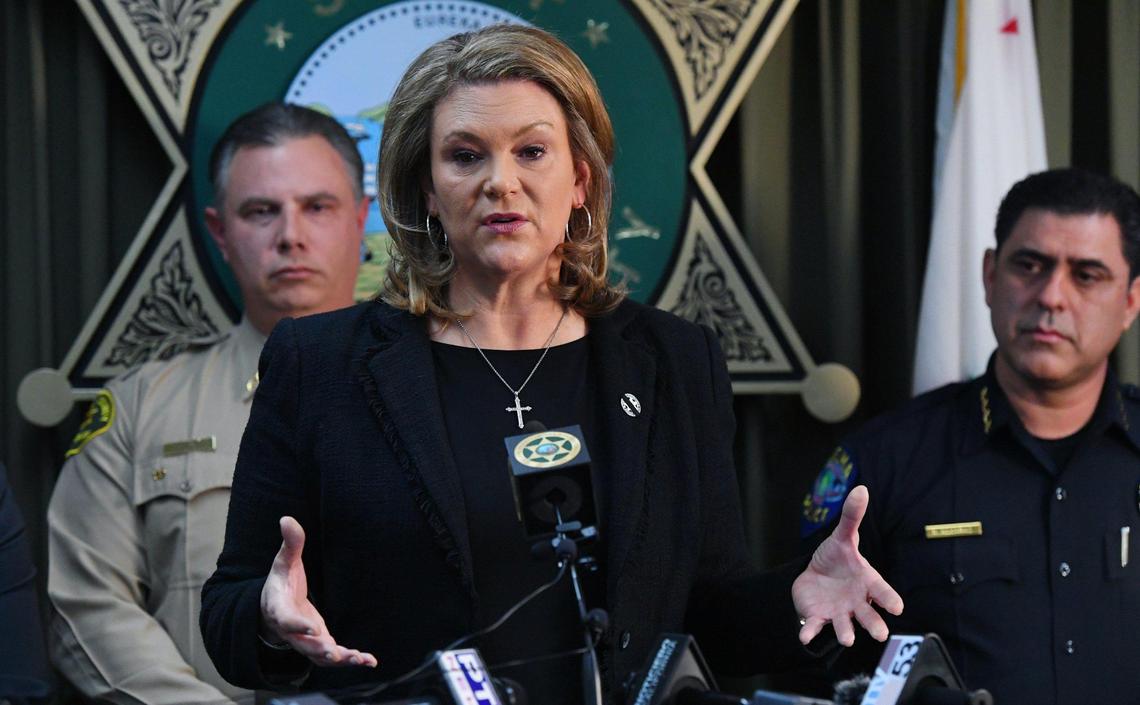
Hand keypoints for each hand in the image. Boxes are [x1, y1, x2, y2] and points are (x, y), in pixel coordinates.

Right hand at [260, 516, 377, 667]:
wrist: (274, 608)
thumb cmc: (281, 583)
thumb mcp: (283, 562)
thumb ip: (290, 544)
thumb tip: (287, 519)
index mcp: (280, 609)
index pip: (286, 619)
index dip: (298, 625)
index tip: (312, 628)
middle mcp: (292, 631)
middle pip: (304, 644)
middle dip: (320, 649)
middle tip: (334, 652)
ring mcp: (306, 641)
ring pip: (320, 656)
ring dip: (340, 659)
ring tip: (360, 660)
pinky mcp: (319, 644)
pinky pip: (333, 657)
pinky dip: (349, 660)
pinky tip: (369, 661)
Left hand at [791, 485, 902, 646]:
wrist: (815, 575)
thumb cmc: (836, 558)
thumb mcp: (842, 537)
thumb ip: (851, 517)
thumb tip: (861, 489)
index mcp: (866, 582)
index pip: (881, 591)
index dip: (889, 599)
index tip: (898, 607)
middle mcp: (856, 602)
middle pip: (869, 615)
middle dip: (874, 625)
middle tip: (880, 634)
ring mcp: (839, 612)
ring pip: (845, 626)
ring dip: (846, 633)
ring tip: (848, 640)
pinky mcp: (820, 618)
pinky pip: (815, 627)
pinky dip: (810, 633)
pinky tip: (804, 637)